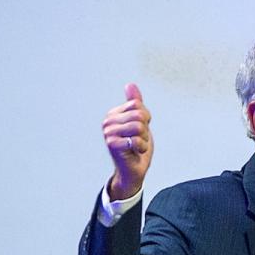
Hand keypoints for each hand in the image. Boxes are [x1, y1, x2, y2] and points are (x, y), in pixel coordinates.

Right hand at [102, 83, 152, 199]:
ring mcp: (109, 133)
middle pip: (139, 115)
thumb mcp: (140, 122)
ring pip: (139, 127)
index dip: (146, 118)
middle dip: (145, 130)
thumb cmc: (136, 147)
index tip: (140, 130)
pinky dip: (142, 148)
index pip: (138, 105)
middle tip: (139, 140)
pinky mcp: (112, 144)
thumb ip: (135, 104)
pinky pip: (137, 140)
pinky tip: (135, 152)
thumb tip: (130, 84)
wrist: (133, 170)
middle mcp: (108, 121)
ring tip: (137, 146)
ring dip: (144, 139)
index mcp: (113, 114)